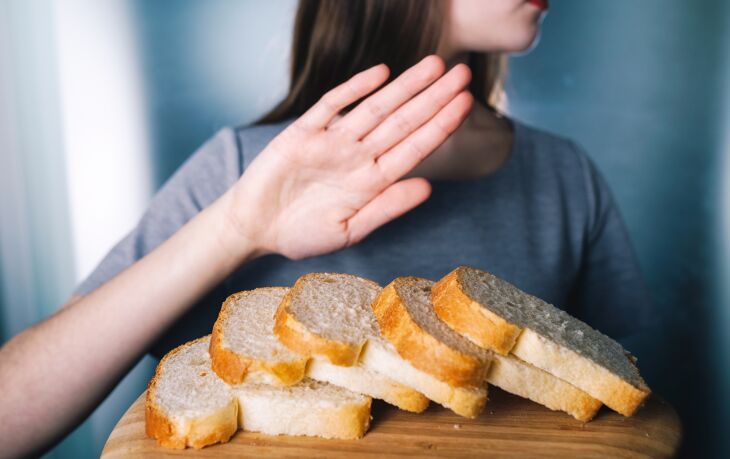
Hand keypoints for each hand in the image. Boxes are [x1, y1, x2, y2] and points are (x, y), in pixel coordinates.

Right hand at [228, 55, 472, 259]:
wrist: (255, 228)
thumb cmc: (301, 235)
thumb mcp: (348, 230)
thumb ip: (386, 208)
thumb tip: (428, 188)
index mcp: (372, 181)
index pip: (415, 148)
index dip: (441, 126)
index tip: (467, 105)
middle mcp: (358, 156)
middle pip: (403, 121)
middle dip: (434, 97)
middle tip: (464, 74)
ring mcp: (332, 142)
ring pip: (375, 108)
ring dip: (404, 86)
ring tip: (434, 65)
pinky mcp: (303, 132)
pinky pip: (332, 105)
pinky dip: (355, 88)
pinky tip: (381, 73)